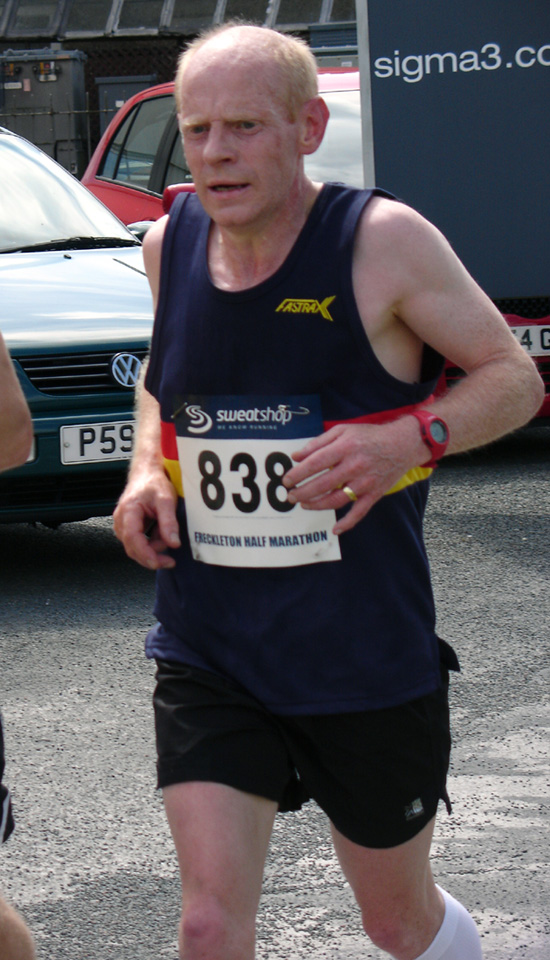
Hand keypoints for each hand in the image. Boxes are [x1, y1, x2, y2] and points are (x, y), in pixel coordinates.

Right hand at [113, 468, 180, 568]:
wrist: (147, 472)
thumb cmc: (154, 483)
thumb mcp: (167, 500)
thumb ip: (169, 522)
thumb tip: (173, 543)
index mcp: (128, 511)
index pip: (133, 539)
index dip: (145, 554)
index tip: (159, 562)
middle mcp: (121, 520)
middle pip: (132, 548)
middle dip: (151, 557)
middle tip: (170, 560)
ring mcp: (123, 524)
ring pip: (135, 547)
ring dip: (152, 548)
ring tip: (166, 536)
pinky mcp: (128, 527)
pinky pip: (138, 542)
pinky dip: (150, 543)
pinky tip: (160, 534)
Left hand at [283, 422, 412, 534]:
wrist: (402, 444)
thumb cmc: (369, 436)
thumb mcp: (343, 430)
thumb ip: (318, 442)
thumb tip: (297, 456)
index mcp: (345, 447)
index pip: (315, 463)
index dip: (298, 473)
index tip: (286, 480)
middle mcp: (354, 466)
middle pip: (323, 484)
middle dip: (303, 492)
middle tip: (290, 496)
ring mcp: (365, 482)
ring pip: (337, 499)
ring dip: (317, 505)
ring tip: (304, 505)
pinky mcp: (374, 494)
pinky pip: (360, 512)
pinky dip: (348, 523)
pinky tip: (335, 530)